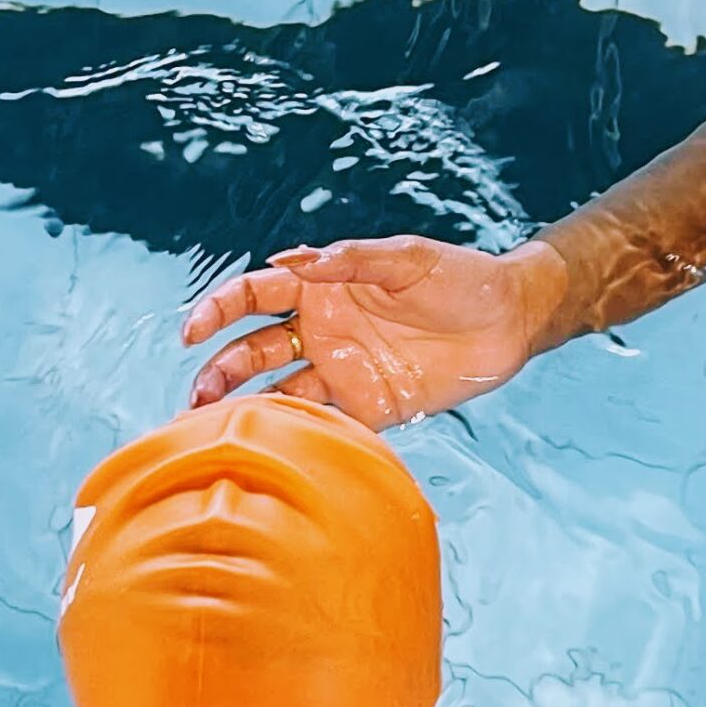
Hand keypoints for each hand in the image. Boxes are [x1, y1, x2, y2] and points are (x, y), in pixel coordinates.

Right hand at [183, 235, 566, 428]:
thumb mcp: (407, 259)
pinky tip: (274, 448)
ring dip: (245, 409)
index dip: (219, 310)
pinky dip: (296, 436)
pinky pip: (324, 425)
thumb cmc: (461, 278)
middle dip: (219, 372)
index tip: (193, 331)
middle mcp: (323, 331)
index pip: (255, 296)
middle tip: (197, 398)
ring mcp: (343, 372)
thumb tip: (291, 258)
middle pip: (253, 352)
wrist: (512, 322)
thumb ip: (351, 260)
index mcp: (323, 289)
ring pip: (278, 392)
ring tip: (215, 428)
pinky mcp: (370, 409)